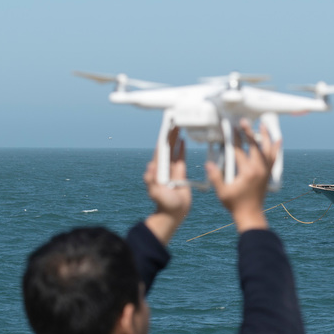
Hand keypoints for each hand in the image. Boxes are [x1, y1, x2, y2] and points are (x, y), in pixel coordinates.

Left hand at [144, 127, 191, 243]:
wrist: (173, 214)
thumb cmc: (164, 204)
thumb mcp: (156, 193)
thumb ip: (151, 181)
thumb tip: (149, 167)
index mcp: (158, 168)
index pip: (160, 148)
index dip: (163, 136)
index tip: (166, 125)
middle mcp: (164, 166)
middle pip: (167, 146)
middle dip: (169, 133)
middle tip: (173, 120)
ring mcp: (172, 169)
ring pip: (174, 149)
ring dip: (175, 138)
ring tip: (178, 126)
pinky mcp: (180, 173)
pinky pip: (181, 158)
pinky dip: (182, 148)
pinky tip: (183, 140)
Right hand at [206, 119, 280, 232]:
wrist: (250, 215)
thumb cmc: (236, 205)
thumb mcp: (222, 192)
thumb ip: (215, 178)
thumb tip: (209, 164)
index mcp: (247, 172)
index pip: (240, 150)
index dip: (234, 138)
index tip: (230, 127)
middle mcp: (259, 169)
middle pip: (255, 146)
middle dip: (248, 132)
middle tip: (244, 121)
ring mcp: (265, 171)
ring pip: (268, 150)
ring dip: (265, 137)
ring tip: (263, 125)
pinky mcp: (268, 174)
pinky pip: (274, 158)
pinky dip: (275, 148)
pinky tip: (277, 140)